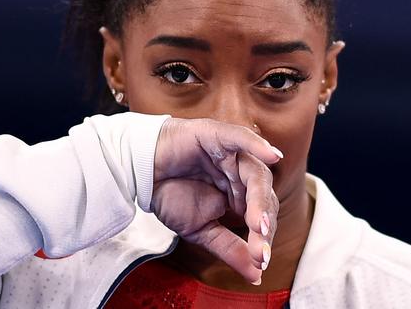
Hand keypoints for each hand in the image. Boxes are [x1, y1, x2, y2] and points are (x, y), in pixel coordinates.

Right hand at [151, 118, 281, 283]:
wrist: (139, 173)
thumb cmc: (169, 194)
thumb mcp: (201, 229)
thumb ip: (230, 248)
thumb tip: (257, 275)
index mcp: (240, 195)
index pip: (262, 216)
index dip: (262, 238)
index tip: (260, 261)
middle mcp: (240, 174)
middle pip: (263, 196)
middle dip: (262, 223)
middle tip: (260, 248)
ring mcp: (231, 153)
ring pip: (256, 173)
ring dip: (259, 199)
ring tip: (258, 224)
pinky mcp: (217, 135)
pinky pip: (241, 138)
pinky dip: (257, 144)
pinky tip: (272, 155)